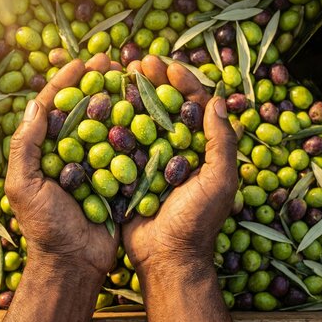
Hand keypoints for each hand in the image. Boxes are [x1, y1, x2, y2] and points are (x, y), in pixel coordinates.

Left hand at [4, 54, 116, 321]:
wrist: (75, 262)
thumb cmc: (45, 226)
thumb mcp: (24, 186)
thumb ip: (26, 146)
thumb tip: (36, 103)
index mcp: (45, 151)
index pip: (53, 107)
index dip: (66, 81)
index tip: (81, 61)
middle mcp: (70, 152)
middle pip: (83, 108)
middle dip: (95, 82)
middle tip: (111, 60)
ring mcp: (95, 163)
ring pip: (107, 123)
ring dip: (118, 98)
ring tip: (131, 75)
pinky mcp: (117, 177)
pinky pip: (126, 148)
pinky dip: (136, 128)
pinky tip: (149, 108)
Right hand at [122, 60, 238, 321]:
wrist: (166, 259)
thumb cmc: (196, 222)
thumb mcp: (218, 182)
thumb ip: (222, 143)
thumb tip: (219, 100)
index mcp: (202, 149)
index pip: (195, 106)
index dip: (183, 82)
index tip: (167, 65)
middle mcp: (178, 150)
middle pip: (166, 107)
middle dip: (153, 82)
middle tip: (137, 62)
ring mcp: (152, 161)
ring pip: (142, 121)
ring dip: (131, 97)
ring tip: (117, 76)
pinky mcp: (131, 173)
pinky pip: (122, 144)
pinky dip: (112, 125)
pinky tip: (99, 107)